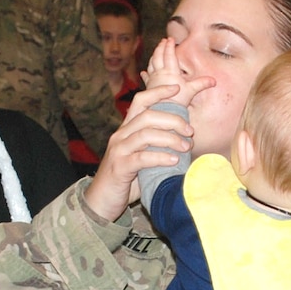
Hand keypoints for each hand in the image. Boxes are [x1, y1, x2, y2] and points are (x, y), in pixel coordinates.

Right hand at [84, 83, 198, 220]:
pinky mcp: (119, 167)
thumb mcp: (141, 157)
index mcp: (126, 129)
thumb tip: (185, 140)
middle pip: (148, 115)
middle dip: (173, 120)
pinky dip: (160, 157)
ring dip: (170, 138)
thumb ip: (156, 146)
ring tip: (186, 147)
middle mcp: (121, 136)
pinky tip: (174, 161)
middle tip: (190, 131)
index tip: (178, 88)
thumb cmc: (126, 180)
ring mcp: (118, 150)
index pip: (141, 101)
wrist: (101, 201)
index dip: (159, 91)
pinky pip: (142, 157)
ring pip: (146, 134)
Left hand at [144, 38, 215, 108]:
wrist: (164, 112)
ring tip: (156, 52)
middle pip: (158, 56)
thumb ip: (201, 84)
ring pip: (151, 64)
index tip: (170, 38)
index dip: (169, 46)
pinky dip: (145, 74)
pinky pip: (146, 78)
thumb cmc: (178, 101)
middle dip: (160, 47)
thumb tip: (214, 80)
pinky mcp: (149, 87)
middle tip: (162, 41)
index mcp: (171, 71)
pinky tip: (143, 72)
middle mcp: (160, 73)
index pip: (169, 55)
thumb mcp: (191, 91)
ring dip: (153, 56)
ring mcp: (153, 80)